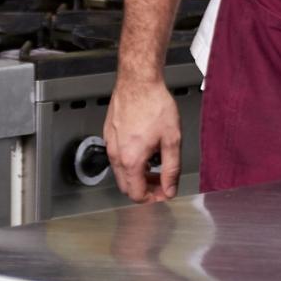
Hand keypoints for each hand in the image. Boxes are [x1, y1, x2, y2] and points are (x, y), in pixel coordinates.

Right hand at [103, 77, 181, 203]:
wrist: (138, 81)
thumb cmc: (154, 104)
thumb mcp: (172, 139)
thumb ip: (171, 169)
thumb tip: (169, 188)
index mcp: (131, 160)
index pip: (136, 194)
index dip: (152, 199)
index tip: (164, 192)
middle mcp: (116, 154)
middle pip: (126, 187)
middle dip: (144, 189)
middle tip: (161, 181)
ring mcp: (110, 144)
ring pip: (120, 172)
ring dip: (137, 175)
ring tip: (155, 164)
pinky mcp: (109, 134)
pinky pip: (116, 157)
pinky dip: (129, 161)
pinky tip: (144, 150)